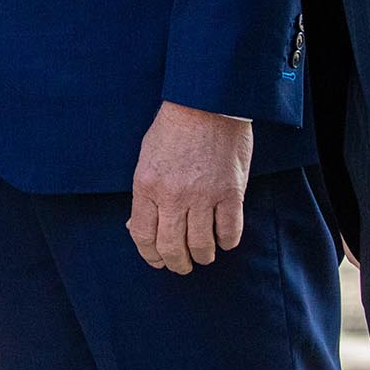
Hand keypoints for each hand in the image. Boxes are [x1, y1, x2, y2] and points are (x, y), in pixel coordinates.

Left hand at [127, 101, 251, 273]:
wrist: (206, 104)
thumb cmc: (173, 129)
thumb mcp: (146, 158)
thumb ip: (145, 194)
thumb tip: (137, 226)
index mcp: (146, 185)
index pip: (142, 234)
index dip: (149, 254)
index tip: (156, 260)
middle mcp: (173, 195)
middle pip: (172, 247)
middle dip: (176, 263)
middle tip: (181, 266)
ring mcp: (203, 196)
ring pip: (202, 245)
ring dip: (202, 256)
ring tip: (203, 256)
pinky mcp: (231, 193)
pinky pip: (229, 232)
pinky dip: (226, 242)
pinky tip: (223, 241)